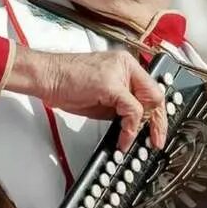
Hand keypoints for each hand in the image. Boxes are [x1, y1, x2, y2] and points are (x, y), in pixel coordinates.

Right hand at [5, 47, 166, 149]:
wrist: (47, 76)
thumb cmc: (67, 84)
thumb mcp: (102, 95)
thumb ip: (120, 105)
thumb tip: (134, 123)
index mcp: (125, 65)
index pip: (151, 89)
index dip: (157, 112)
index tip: (157, 129)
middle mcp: (126, 66)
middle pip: (155, 95)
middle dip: (158, 122)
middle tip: (156, 141)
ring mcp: (119, 73)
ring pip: (148, 102)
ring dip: (144, 128)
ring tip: (135, 142)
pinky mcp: (111, 85)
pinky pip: (132, 110)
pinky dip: (130, 128)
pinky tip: (123, 138)